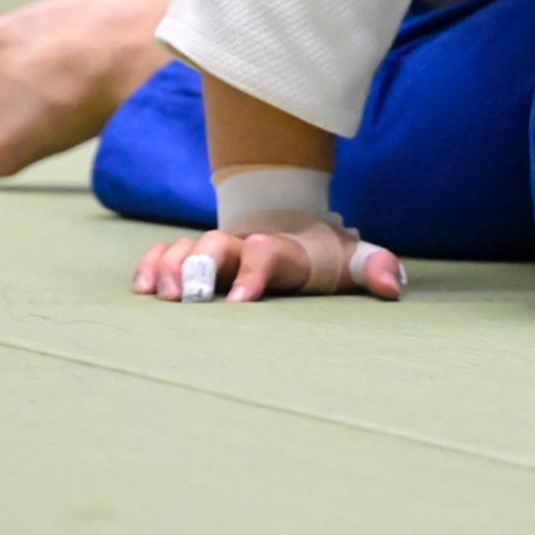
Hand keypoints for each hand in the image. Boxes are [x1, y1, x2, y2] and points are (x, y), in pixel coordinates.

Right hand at [132, 221, 404, 302]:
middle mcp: (242, 245)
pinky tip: (142, 290)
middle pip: (216, 245)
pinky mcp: (190, 257)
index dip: (253, 273)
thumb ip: (373, 268)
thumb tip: (391, 285)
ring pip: (184, 247)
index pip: (267, 253)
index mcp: (283, 249)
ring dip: (169, 268)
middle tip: (188, 299)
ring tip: (161, 297)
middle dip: (200, 267)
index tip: (239, 304)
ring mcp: (214, 250)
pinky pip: (162, 253)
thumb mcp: (351, 261)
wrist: (292, 231)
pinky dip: (150, 266)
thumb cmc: (322, 258)